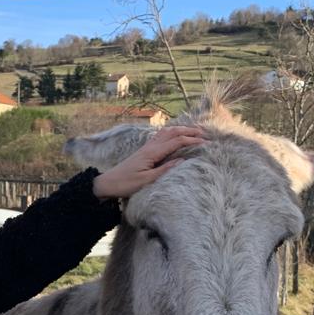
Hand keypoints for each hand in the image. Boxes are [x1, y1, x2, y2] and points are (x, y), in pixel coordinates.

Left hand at [92, 124, 207, 198]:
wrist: (108, 183)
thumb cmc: (126, 184)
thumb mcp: (147, 181)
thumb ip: (165, 170)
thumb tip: (182, 160)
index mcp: (152, 153)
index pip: (176, 142)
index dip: (192, 141)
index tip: (206, 143)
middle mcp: (150, 147)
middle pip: (173, 132)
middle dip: (189, 131)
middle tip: (204, 133)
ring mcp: (146, 147)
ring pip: (166, 132)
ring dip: (181, 130)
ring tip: (193, 132)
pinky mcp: (144, 151)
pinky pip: (160, 137)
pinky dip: (172, 133)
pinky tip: (175, 135)